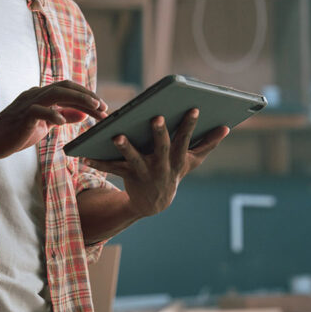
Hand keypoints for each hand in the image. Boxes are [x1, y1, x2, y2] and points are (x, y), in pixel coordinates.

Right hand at [0, 80, 107, 159]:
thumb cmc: (17, 133)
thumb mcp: (44, 125)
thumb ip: (62, 116)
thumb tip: (83, 114)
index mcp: (42, 96)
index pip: (68, 89)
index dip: (87, 96)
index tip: (103, 108)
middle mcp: (36, 94)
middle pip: (66, 87)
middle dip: (88, 96)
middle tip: (104, 108)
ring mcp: (28, 103)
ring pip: (56, 93)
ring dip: (78, 100)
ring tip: (93, 108)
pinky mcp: (22, 116)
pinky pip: (39, 111)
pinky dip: (53, 114)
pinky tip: (64, 122)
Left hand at [85, 109, 228, 217]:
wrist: (154, 203)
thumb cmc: (174, 172)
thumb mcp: (192, 161)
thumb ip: (208, 144)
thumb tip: (227, 127)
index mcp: (178, 158)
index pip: (186, 139)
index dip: (190, 125)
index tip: (194, 108)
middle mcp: (162, 165)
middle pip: (161, 147)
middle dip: (160, 132)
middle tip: (156, 117)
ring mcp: (144, 171)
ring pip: (133, 158)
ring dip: (124, 147)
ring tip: (116, 135)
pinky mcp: (126, 175)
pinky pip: (110, 168)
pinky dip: (97, 161)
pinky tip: (83, 155)